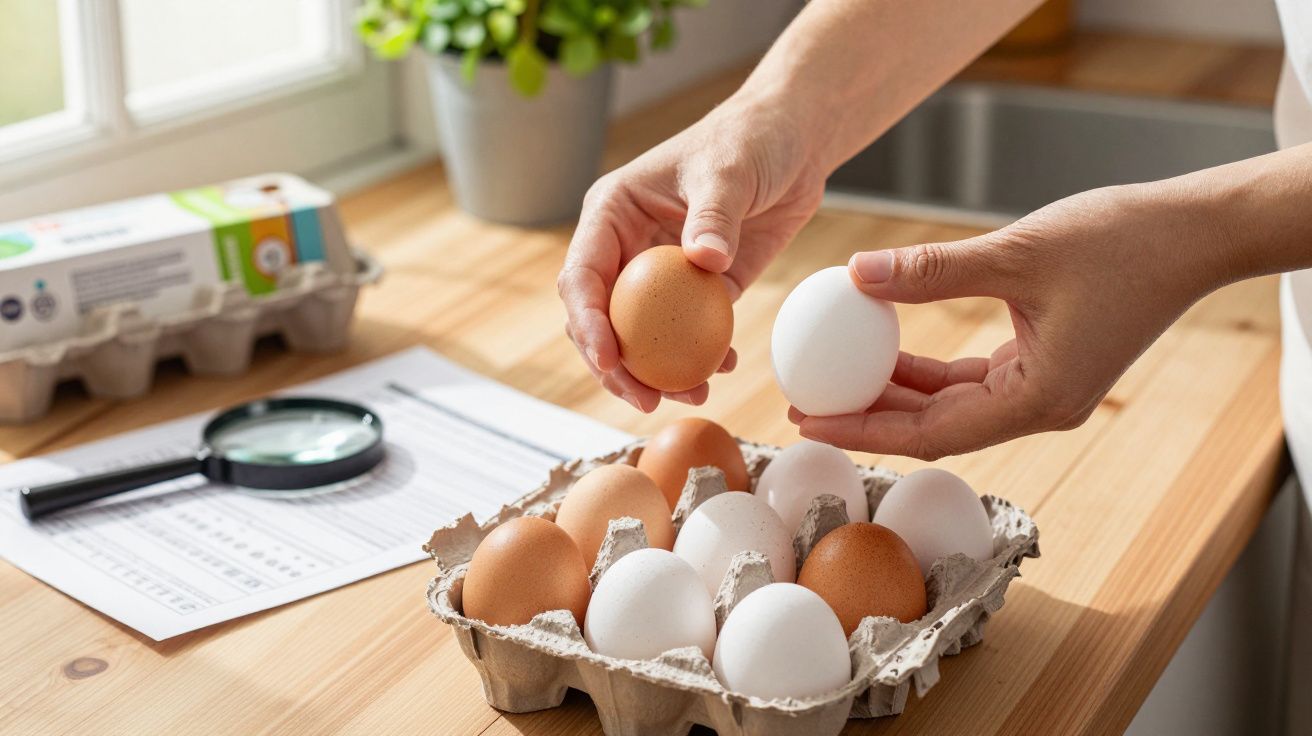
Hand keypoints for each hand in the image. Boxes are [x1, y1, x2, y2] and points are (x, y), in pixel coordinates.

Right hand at [558, 94, 825, 412]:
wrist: (795, 142)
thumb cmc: (751, 140)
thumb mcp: (728, 172)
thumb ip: (714, 216)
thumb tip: (706, 261)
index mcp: (611, 214)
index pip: (582, 276)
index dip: (588, 323)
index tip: (611, 359)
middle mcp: (626, 247)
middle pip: (600, 318)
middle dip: (615, 366)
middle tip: (646, 399)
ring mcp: (660, 272)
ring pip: (641, 336)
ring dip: (657, 372)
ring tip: (695, 395)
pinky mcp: (701, 288)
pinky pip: (688, 333)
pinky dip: (700, 357)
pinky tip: (725, 370)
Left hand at [791, 184, 1230, 458]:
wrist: (1197, 232)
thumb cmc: (1123, 242)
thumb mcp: (1017, 253)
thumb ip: (933, 271)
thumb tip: (855, 273)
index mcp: (1037, 401)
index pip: (929, 433)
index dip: (863, 430)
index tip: (806, 423)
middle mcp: (1040, 407)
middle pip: (935, 428)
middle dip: (868, 418)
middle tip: (805, 404)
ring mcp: (1044, 389)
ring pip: (951, 405)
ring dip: (895, 392)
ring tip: (834, 378)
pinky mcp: (1046, 365)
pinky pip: (972, 380)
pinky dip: (928, 370)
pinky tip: (887, 349)